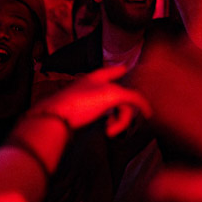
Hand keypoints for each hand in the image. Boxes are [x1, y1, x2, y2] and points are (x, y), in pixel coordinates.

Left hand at [33, 65, 150, 135]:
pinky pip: (105, 117)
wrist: (54, 119)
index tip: (130, 72)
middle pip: (121, 96)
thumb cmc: (82, 102)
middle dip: (126, 112)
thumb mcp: (113, 96)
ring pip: (114, 108)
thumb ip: (133, 98)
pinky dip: (109, 124)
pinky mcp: (84, 115)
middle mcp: (95, 86)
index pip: (117, 70)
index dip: (124, 71)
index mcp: (100, 76)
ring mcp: (89, 100)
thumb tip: (146, 108)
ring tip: (111, 131)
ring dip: (118, 121)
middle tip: (122, 125)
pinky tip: (106, 130)